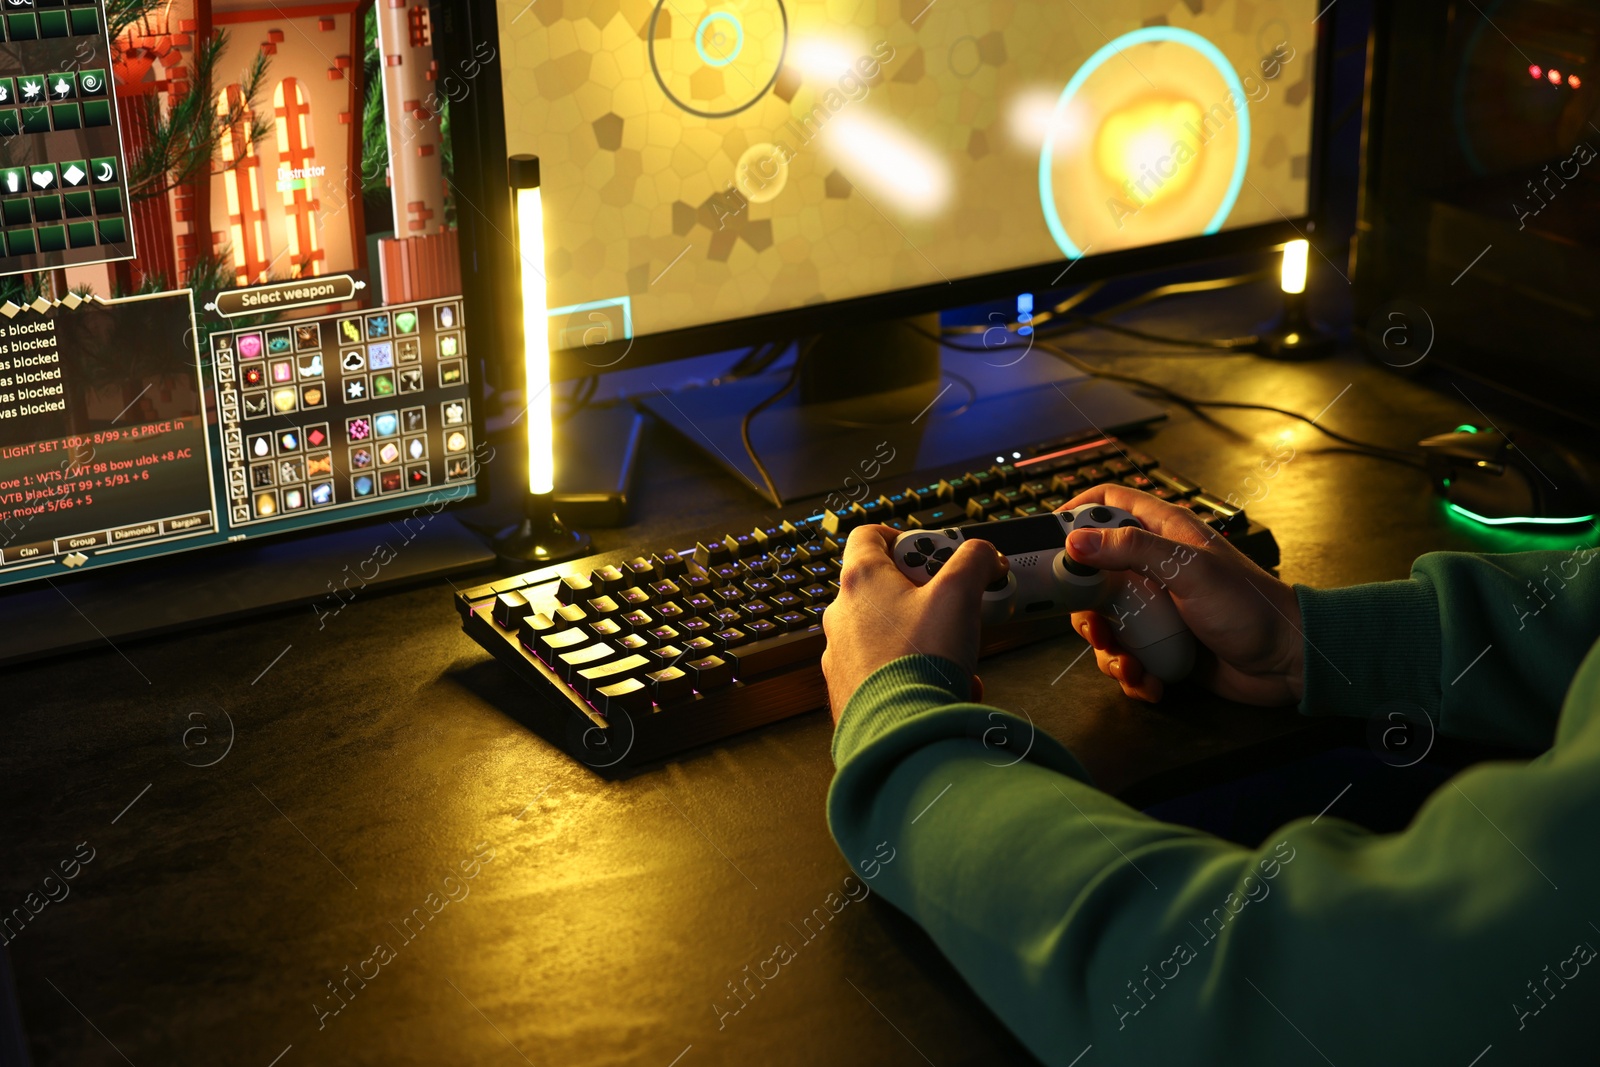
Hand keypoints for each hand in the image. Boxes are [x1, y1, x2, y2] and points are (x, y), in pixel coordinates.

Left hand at [821, 525, 1007, 724]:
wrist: (900, 733)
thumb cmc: (919, 661)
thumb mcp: (959, 594)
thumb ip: (974, 562)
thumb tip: (984, 554)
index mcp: (860, 581)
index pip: (868, 535)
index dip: (903, 536)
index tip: (932, 553)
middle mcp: (841, 616)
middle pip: (883, 586)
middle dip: (924, 593)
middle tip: (953, 603)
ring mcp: (842, 655)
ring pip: (887, 632)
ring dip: (923, 636)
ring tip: (954, 653)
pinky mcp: (850, 690)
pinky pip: (886, 671)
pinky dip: (914, 673)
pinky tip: (944, 688)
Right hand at [1058, 485, 1303, 705]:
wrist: (1288, 663)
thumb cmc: (1249, 606)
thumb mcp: (1189, 571)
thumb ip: (1133, 550)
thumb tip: (1076, 541)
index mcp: (1164, 533)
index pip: (1109, 503)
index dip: (1076, 513)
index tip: (1049, 539)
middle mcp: (1155, 567)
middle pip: (1093, 571)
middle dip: (1083, 604)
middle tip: (1090, 625)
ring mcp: (1157, 608)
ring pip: (1105, 620)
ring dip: (1107, 648)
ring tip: (1127, 665)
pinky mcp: (1162, 644)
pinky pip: (1127, 654)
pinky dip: (1130, 672)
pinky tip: (1148, 682)